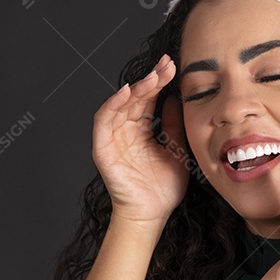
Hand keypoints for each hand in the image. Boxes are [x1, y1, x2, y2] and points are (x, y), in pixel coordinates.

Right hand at [91, 54, 187, 225]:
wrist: (151, 214)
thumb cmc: (163, 188)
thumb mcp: (177, 150)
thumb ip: (174, 125)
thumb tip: (176, 99)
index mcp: (142, 130)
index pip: (149, 99)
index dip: (159, 81)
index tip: (173, 66)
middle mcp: (126, 130)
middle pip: (136, 98)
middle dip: (151, 79)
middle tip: (166, 65)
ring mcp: (113, 138)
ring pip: (121, 104)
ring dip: (136, 88)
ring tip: (153, 77)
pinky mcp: (102, 147)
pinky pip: (104, 120)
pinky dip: (113, 104)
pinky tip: (127, 92)